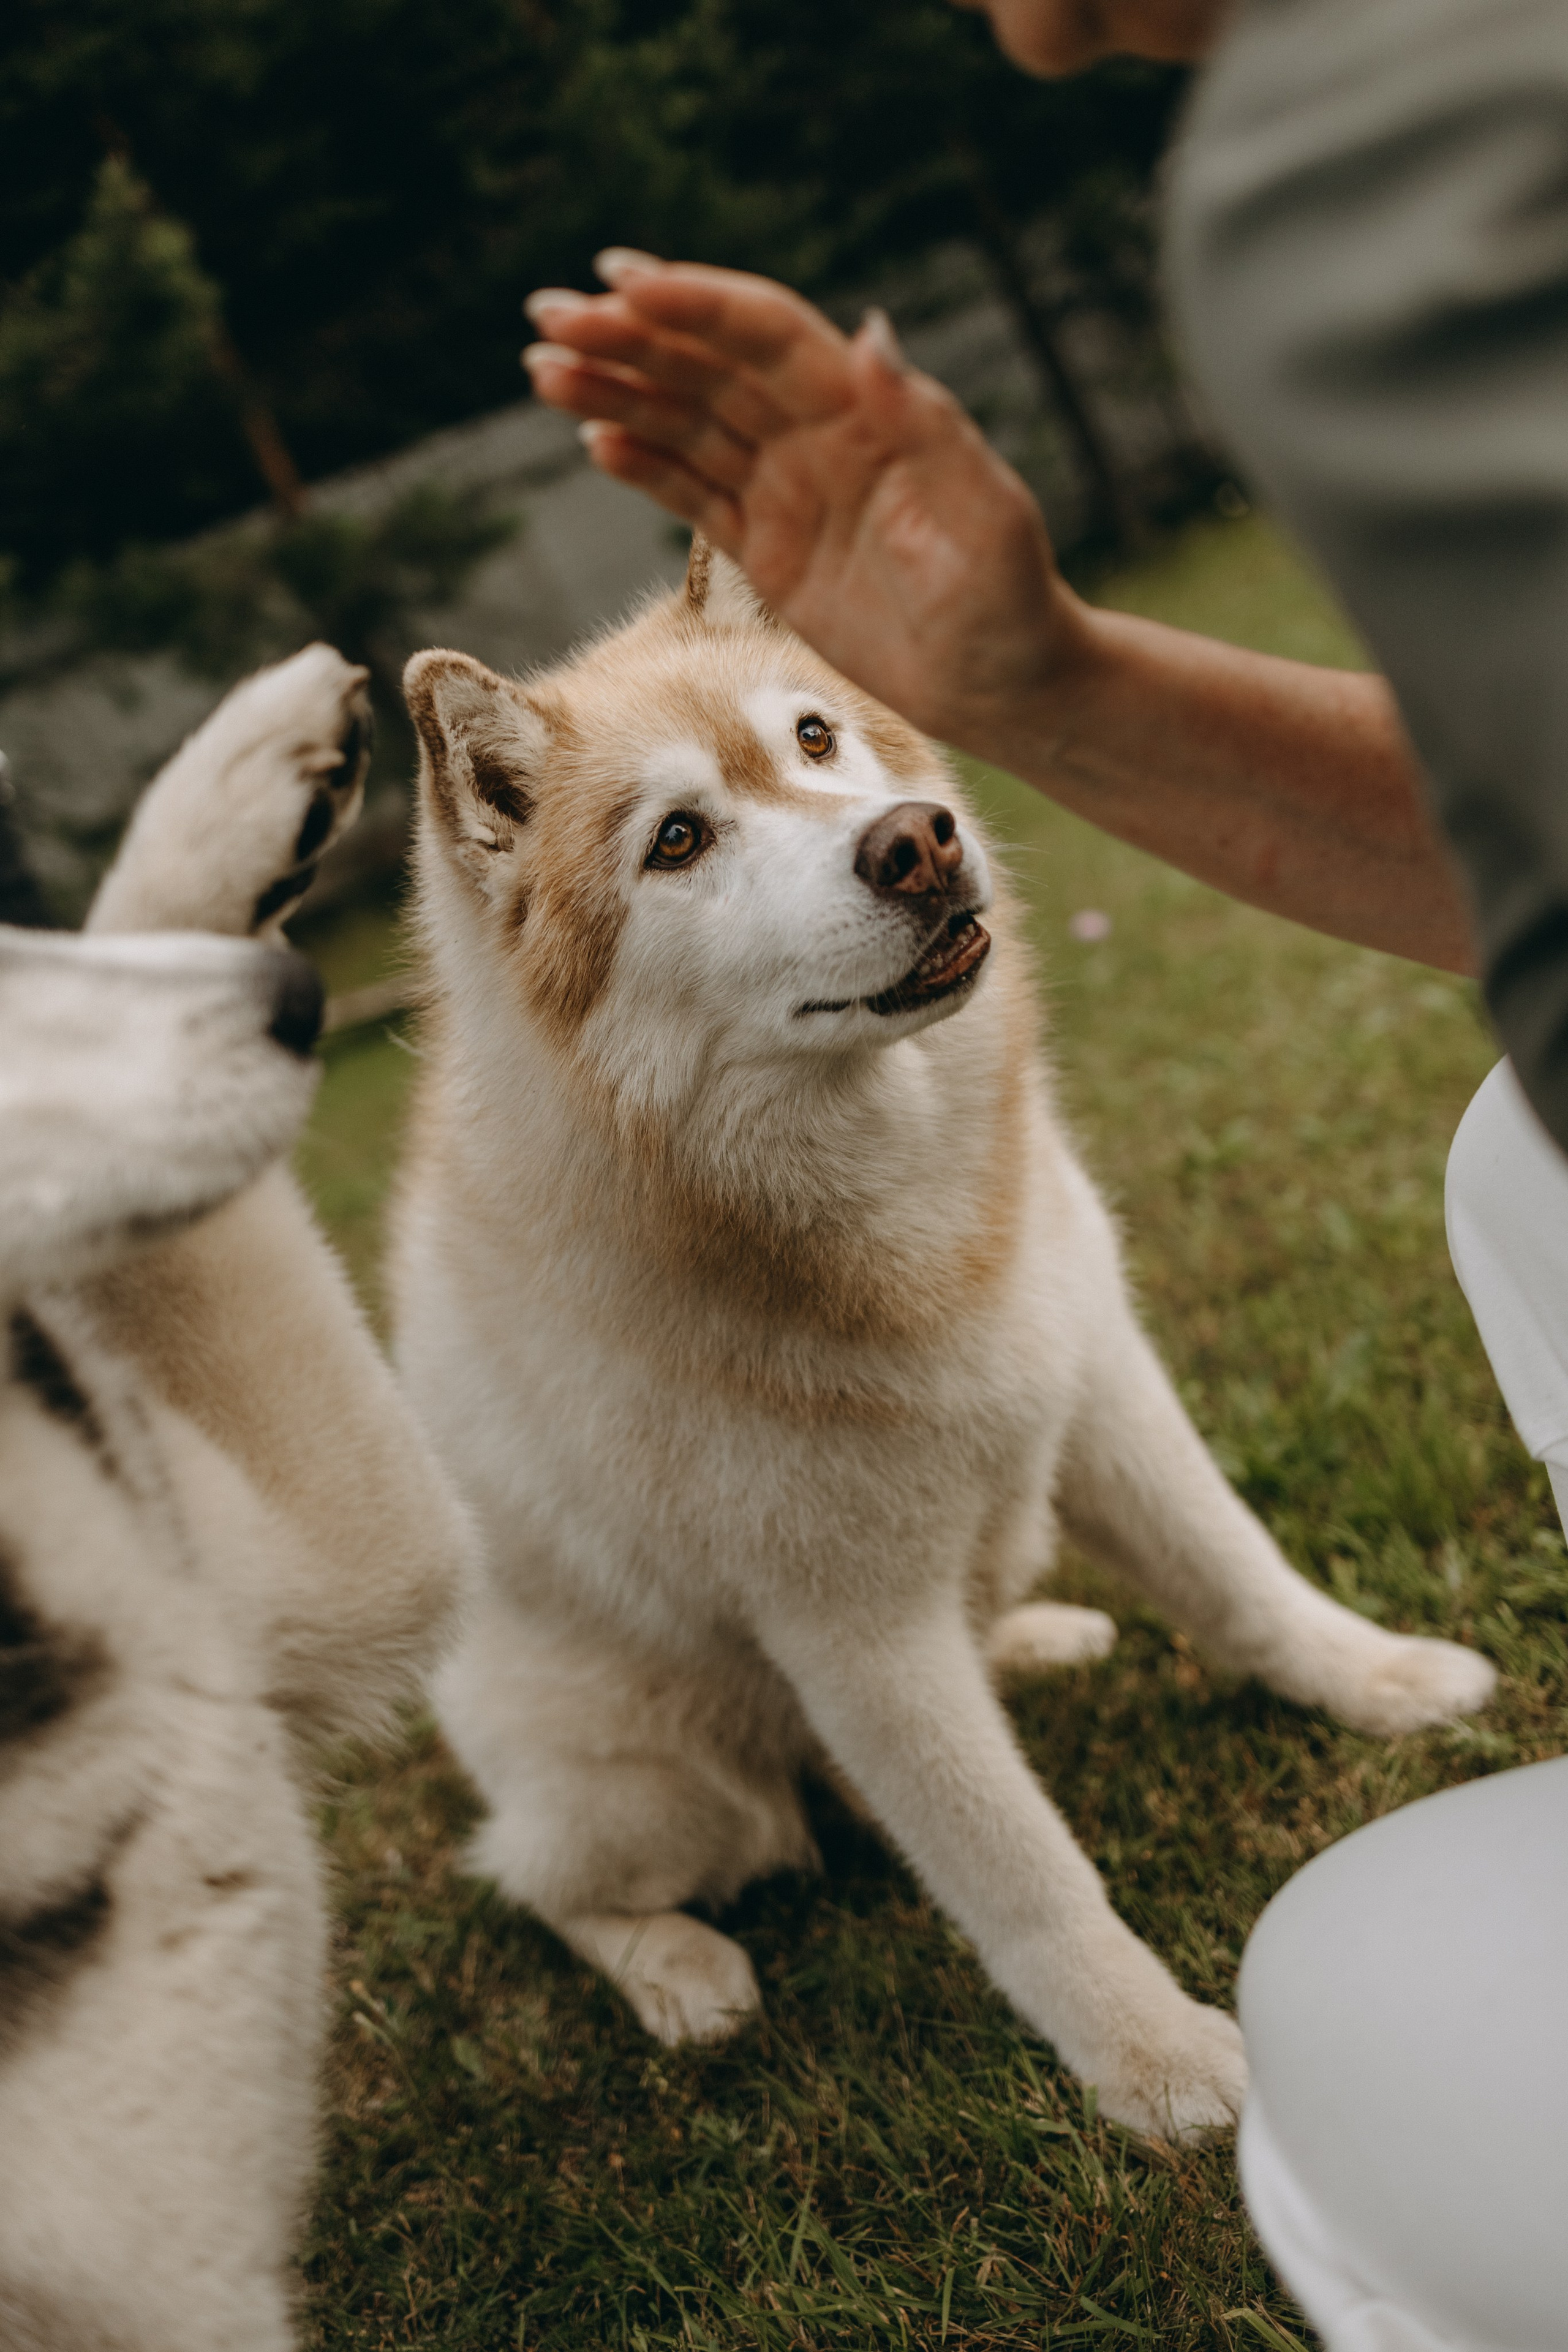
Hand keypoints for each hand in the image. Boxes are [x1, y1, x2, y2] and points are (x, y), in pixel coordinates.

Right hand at [522, 253, 1095, 759]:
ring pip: (687, 424)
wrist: (1005, 684)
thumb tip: (871, 333)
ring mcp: (789, 492)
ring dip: (616, 393)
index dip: (695, 305)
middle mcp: (819, 438)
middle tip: (547, 317)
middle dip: (627, 338)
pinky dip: (644, 466)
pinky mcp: (769, 550)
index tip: (623, 286)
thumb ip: (927, 425)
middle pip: (708, 368)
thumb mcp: (983, 514)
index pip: (765, 337)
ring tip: (544, 373)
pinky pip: (693, 495)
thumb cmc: (1011, 600)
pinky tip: (594, 441)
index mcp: (866, 414)